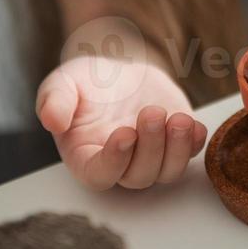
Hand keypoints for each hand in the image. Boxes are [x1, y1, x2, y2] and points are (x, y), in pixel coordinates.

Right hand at [36, 52, 207, 190]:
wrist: (118, 73)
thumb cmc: (86, 83)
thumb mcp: (63, 82)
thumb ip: (54, 100)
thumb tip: (51, 119)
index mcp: (87, 156)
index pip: (100, 174)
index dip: (114, 161)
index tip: (125, 134)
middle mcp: (122, 164)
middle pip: (139, 175)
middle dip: (151, 147)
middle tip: (153, 113)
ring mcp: (152, 155)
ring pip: (168, 171)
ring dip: (178, 150)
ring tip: (180, 120)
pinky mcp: (176, 142)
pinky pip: (191, 154)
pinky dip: (196, 144)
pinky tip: (194, 124)